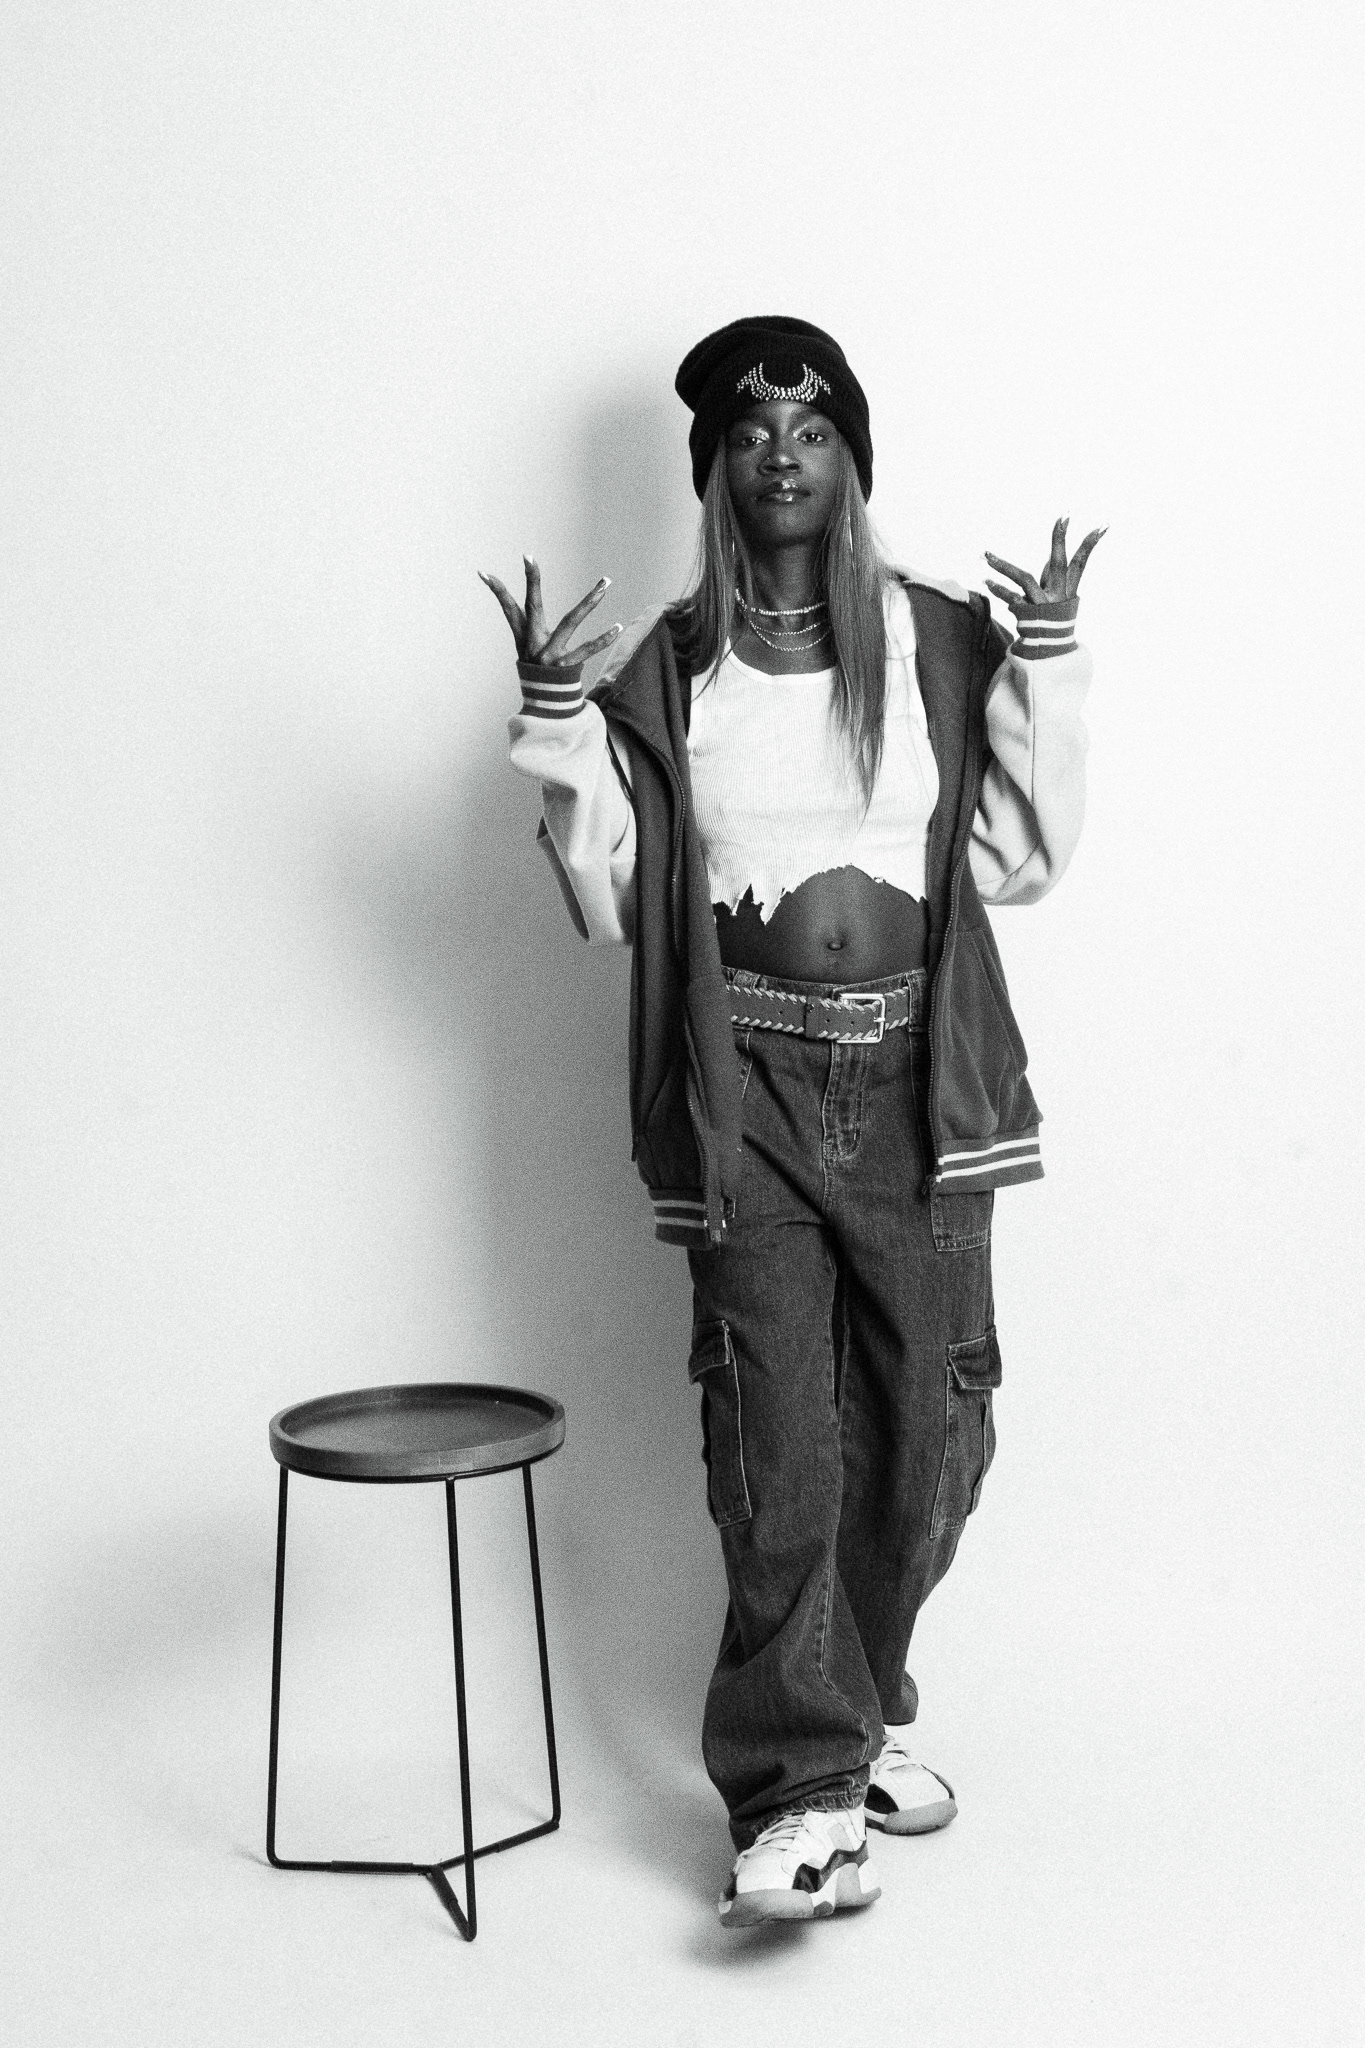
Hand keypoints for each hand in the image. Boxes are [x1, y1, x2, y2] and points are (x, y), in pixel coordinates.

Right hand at [479, 556, 622, 666]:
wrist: (546, 705)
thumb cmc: (538, 669)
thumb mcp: (525, 647)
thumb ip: (523, 623)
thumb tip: (510, 604)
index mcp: (523, 636)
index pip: (508, 608)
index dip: (497, 590)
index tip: (484, 572)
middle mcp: (534, 643)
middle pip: (532, 606)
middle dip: (531, 581)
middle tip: (529, 556)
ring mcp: (550, 655)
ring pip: (570, 621)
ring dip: (589, 601)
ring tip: (605, 583)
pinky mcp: (566, 667)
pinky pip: (587, 650)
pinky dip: (603, 639)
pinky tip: (618, 627)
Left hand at [984, 516, 1105, 616]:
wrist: (1048, 649)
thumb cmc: (1052, 617)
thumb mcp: (1056, 596)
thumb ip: (1050, 576)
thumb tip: (1048, 559)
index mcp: (1068, 589)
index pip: (1081, 562)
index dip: (1090, 543)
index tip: (1103, 524)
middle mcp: (1058, 595)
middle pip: (1060, 563)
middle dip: (1061, 539)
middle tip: (1064, 516)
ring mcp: (1042, 604)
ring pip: (1025, 578)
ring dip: (1004, 566)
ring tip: (986, 556)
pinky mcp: (1027, 613)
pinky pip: (1010, 598)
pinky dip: (999, 590)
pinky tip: (986, 581)